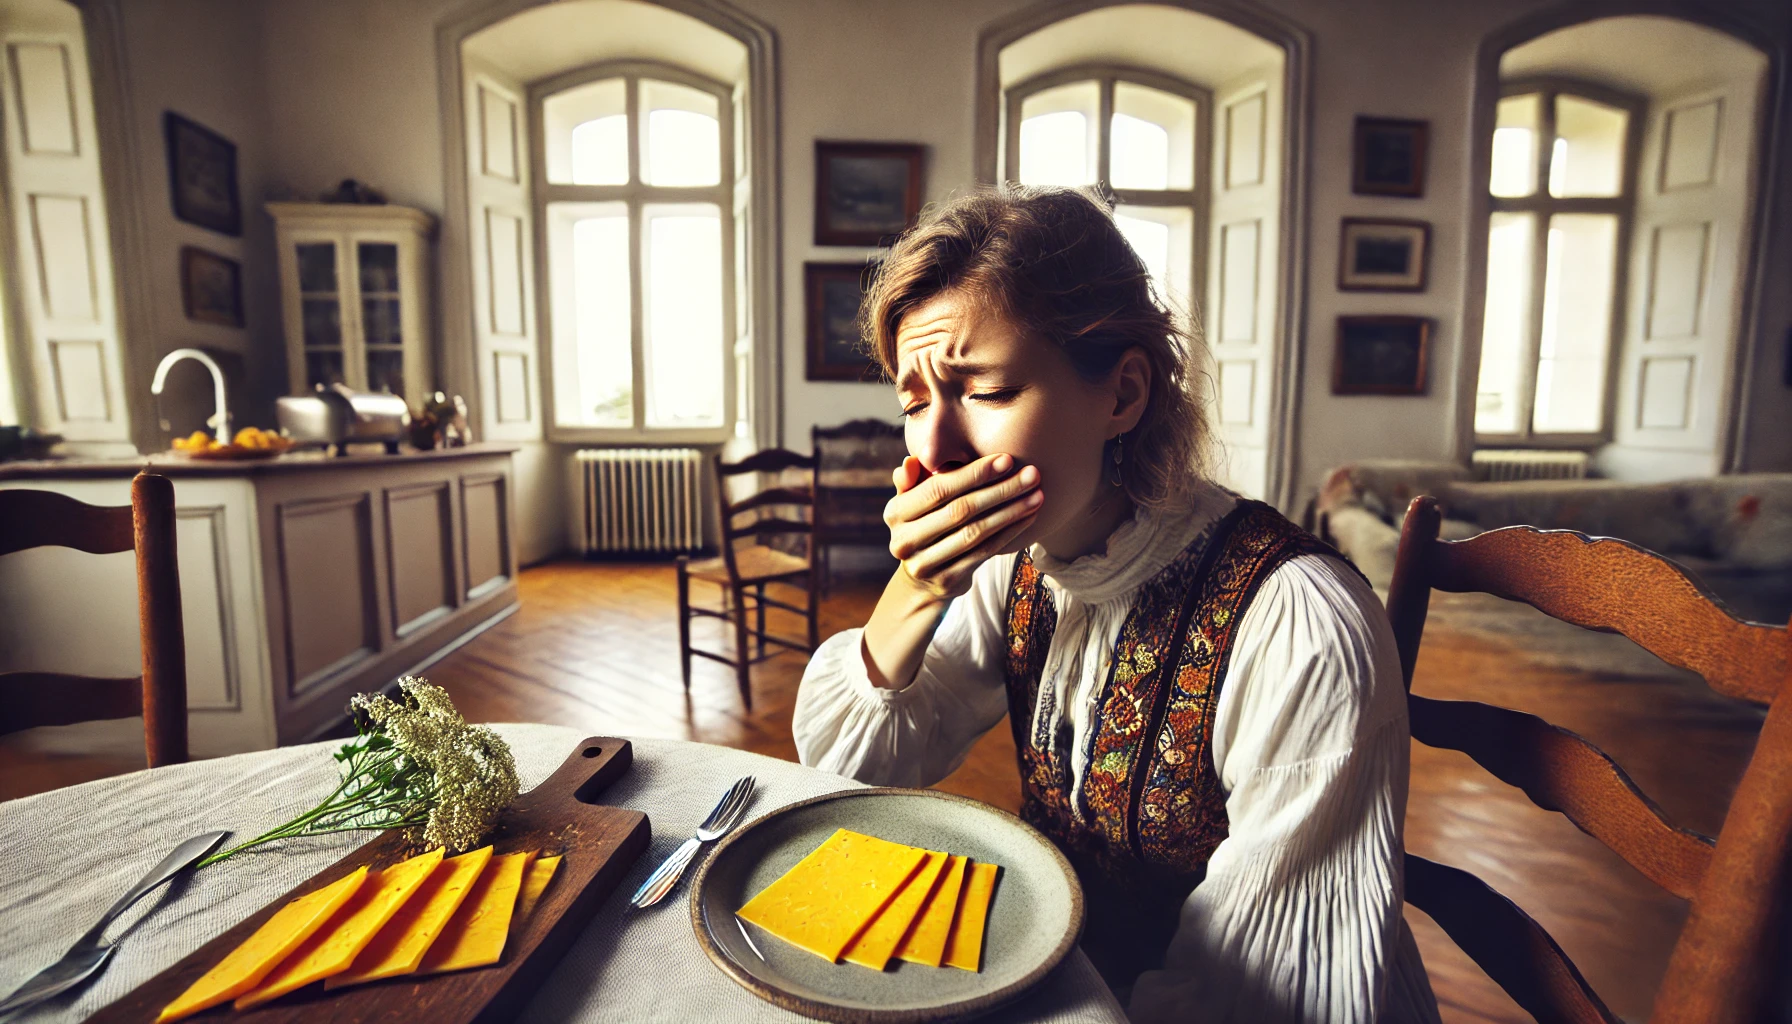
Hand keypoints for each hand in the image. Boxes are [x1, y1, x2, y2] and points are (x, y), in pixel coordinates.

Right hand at [884, 453, 1042, 599]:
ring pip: (975, 533)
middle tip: (1032, 475)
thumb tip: (910, 462)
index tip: (1007, 460)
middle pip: (960, 510)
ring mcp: (924, 563)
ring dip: (1010, 512)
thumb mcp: (912, 500)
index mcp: (894, 512)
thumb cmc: (925, 523)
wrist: (922, 577)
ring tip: (1037, 495)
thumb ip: (913, 479)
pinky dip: (1008, 533)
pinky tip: (1028, 517)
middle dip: (1000, 490)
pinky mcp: (946, 581)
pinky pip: (984, 553)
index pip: (938, 489)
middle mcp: (904, 540)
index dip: (973, 474)